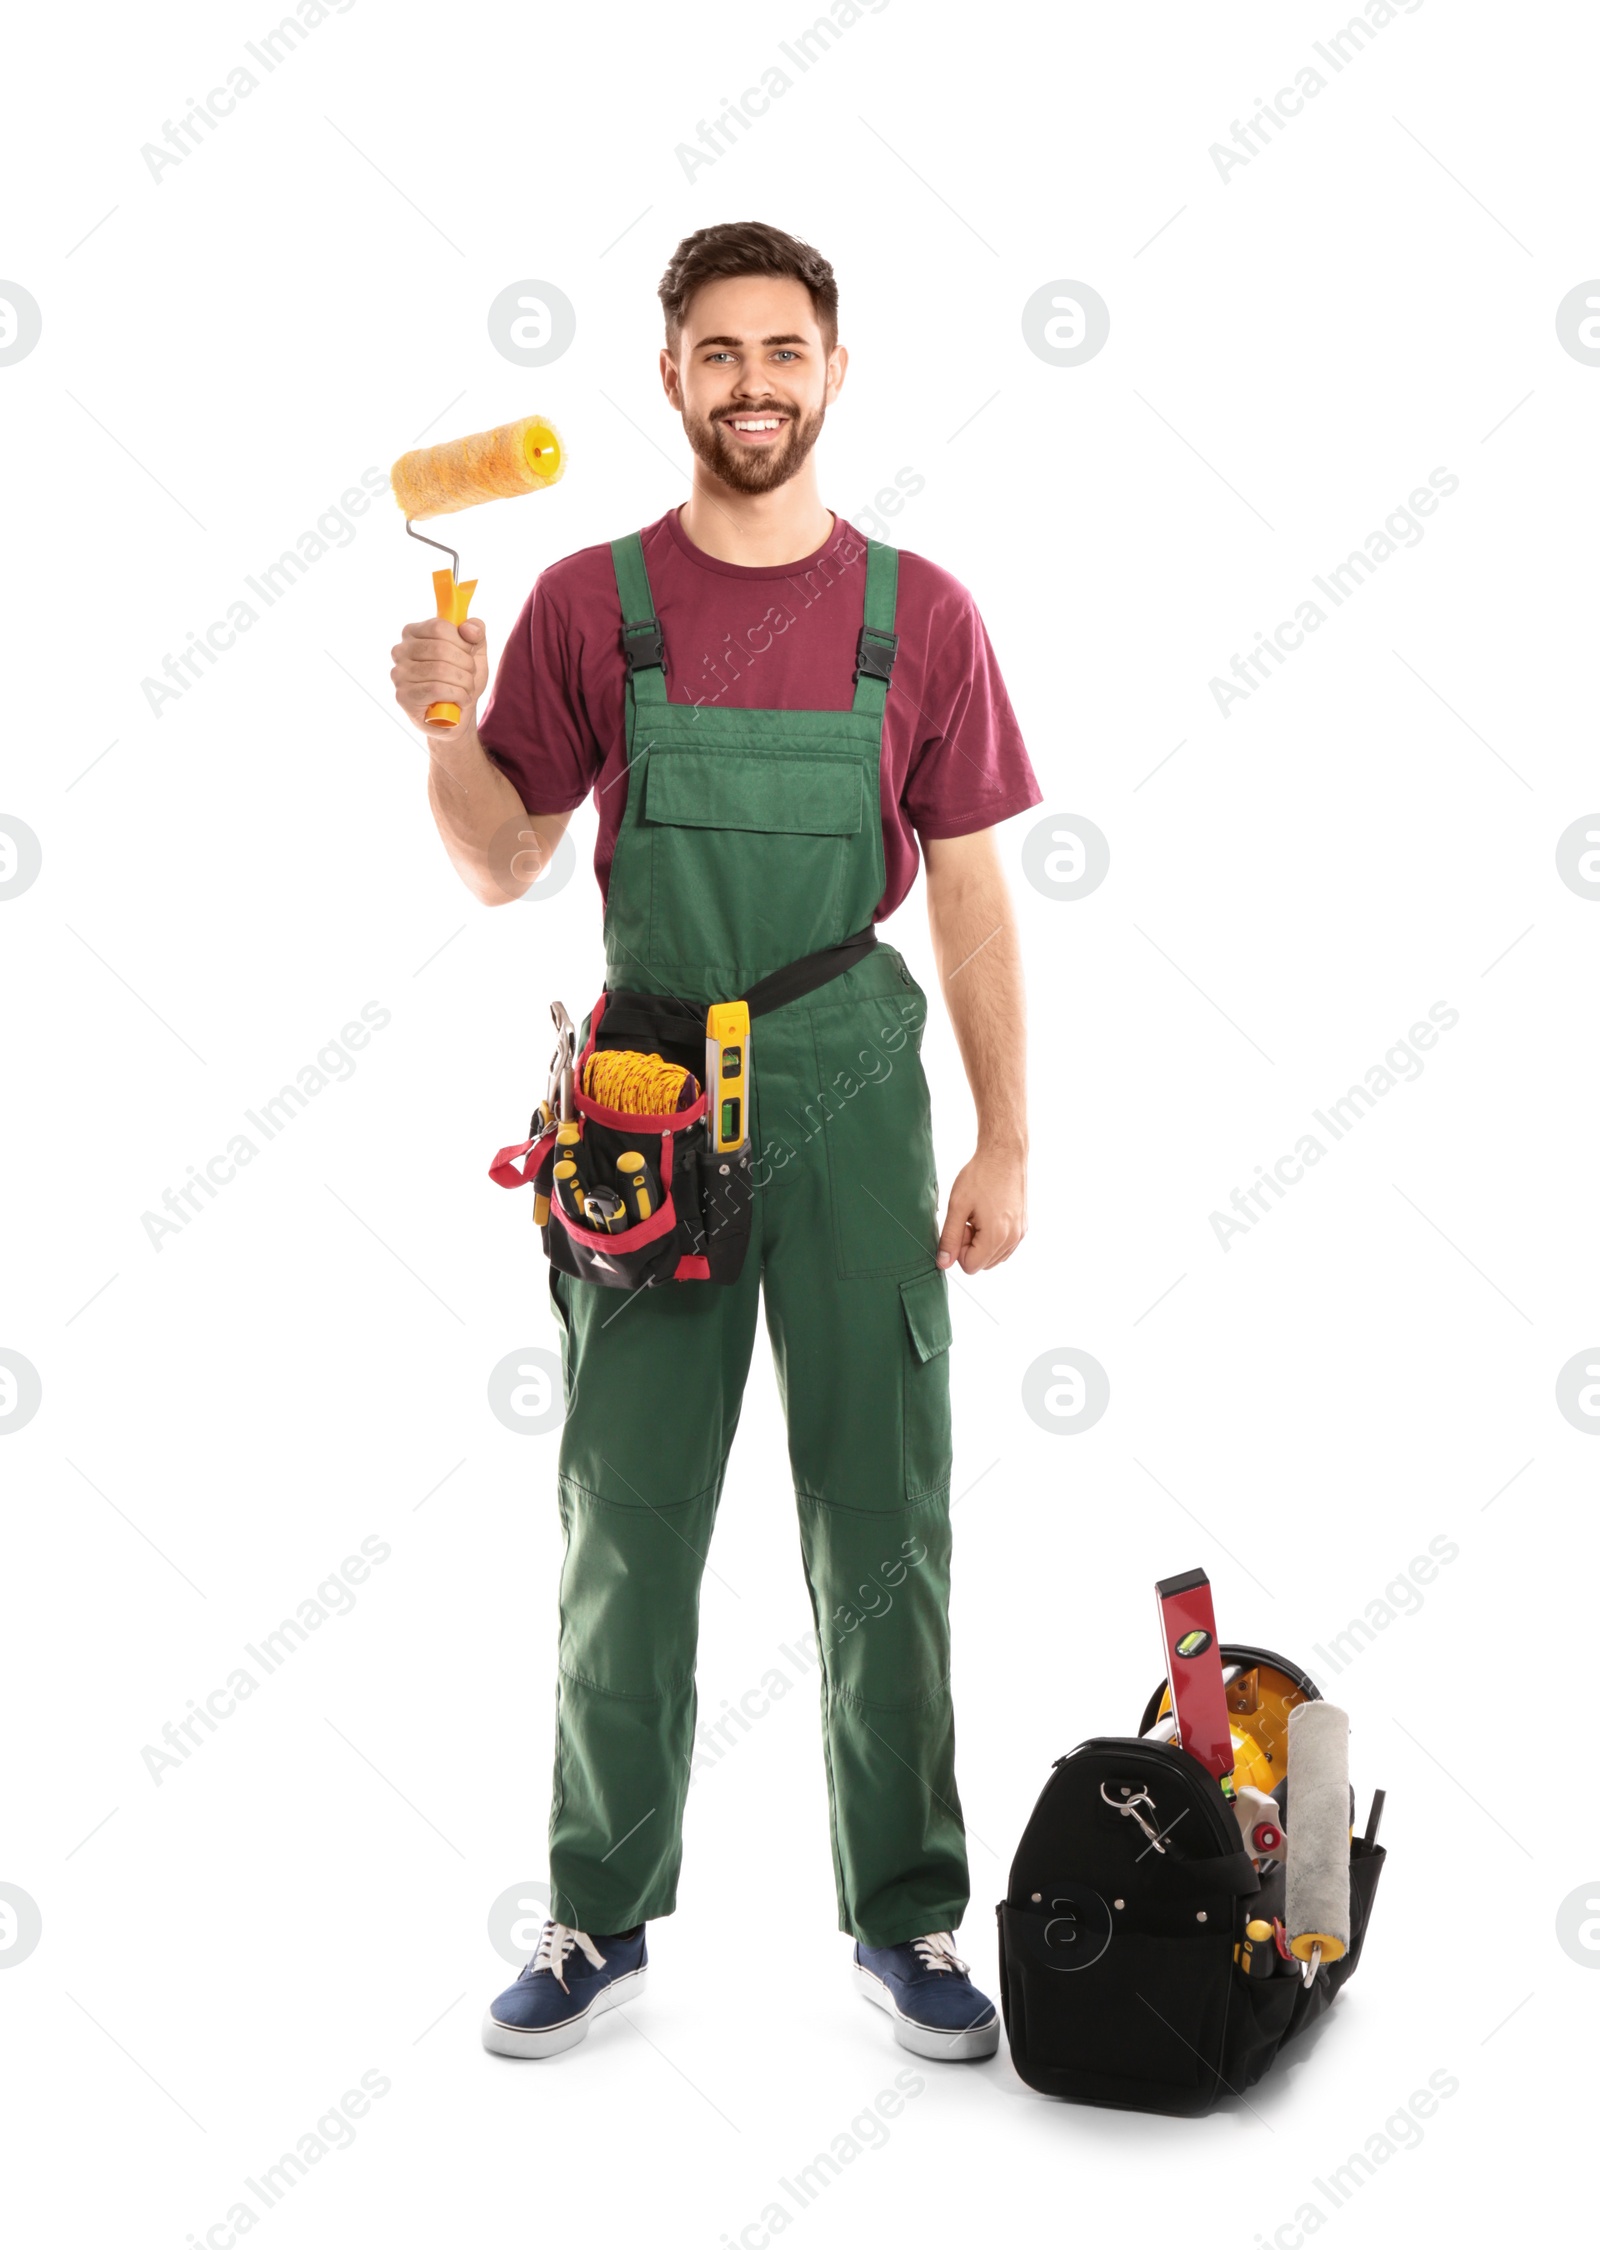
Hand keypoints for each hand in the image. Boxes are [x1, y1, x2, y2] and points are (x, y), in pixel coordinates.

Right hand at [390, 615, 488, 734]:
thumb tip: (468, 627)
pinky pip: (436, 690)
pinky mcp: (403, 696)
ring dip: (464, 682)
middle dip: (465, 664)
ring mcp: (399, 674)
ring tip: (466, 689)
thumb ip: (476, 632)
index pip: (439, 627)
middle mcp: (400, 651)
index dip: (462, 641)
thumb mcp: (475, 652)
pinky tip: (460, 701)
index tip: (469, 652)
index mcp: (413, 633)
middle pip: (440, 648)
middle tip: (470, 675)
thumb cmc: (461, 680)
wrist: (457, 716)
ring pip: (440, 670)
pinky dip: (457, 696)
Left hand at [936, 1145, 1026, 1273]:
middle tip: (969, 1219)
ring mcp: (1020, 1234)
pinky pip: (1004, 1247)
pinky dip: (993, 1238)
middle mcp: (1012, 1239)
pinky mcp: (1023, 1227)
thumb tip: (943, 1264)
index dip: (959, 1249)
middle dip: (970, 1246)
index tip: (961, 1225)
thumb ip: (949, 1238)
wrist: (1004, 1155)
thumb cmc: (980, 1176)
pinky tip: (989, 1215)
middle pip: (982, 1264)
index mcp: (996, 1236)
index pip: (970, 1266)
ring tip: (979, 1216)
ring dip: (981, 1243)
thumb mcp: (957, 1206)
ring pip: (993, 1257)